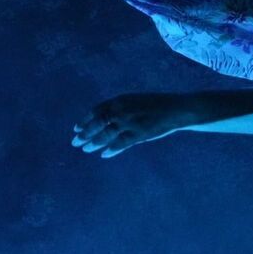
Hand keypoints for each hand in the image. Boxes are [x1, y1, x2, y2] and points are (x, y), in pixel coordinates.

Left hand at [71, 92, 194, 158]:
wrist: (177, 108)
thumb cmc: (156, 104)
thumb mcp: (135, 101)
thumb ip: (120, 107)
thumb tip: (103, 117)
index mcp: (120, 99)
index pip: (96, 110)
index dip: (84, 120)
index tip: (75, 128)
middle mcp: (122, 110)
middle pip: (97, 123)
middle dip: (85, 133)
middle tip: (75, 142)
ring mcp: (130, 122)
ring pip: (106, 135)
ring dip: (94, 143)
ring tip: (86, 149)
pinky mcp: (139, 134)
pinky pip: (121, 144)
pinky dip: (111, 150)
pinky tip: (103, 154)